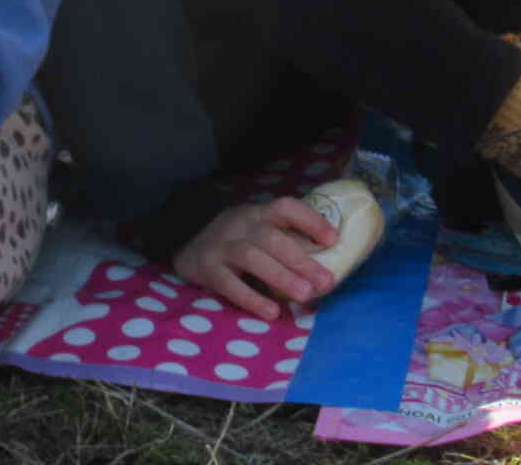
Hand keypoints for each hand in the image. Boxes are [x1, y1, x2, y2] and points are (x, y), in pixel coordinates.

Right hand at [173, 197, 338, 319]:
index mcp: (258, 214)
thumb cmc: (236, 243)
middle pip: (271, 237)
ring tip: (305, 295)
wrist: (186, 247)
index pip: (286, 207)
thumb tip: (329, 267)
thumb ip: (285, 243)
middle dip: (301, 260)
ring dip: (281, 276)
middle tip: (326, 282)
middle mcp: (239, 225)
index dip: (310, 221)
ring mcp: (220, 245)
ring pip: (251, 257)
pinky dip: (251, 298)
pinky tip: (271, 312)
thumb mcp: (257, 232)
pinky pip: (229, 283)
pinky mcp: (206, 268)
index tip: (333, 239)